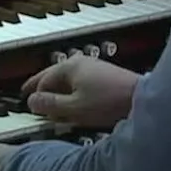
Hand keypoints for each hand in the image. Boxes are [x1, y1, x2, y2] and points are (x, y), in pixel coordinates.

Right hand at [20, 55, 139, 126]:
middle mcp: (80, 63)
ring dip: (58, 93)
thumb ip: (50, 105)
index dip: (34, 94)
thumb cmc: (109, 102)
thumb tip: (32, 102)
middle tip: (32, 98)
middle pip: (54, 76)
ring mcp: (93, 68)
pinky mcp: (104, 76)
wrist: (141, 98)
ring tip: (53, 106)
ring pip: (68, 80)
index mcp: (69, 67)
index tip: (28, 104)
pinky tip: (74, 104)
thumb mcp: (73, 108)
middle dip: (43, 89)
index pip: (43, 80)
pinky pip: (80, 83)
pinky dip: (72, 93)